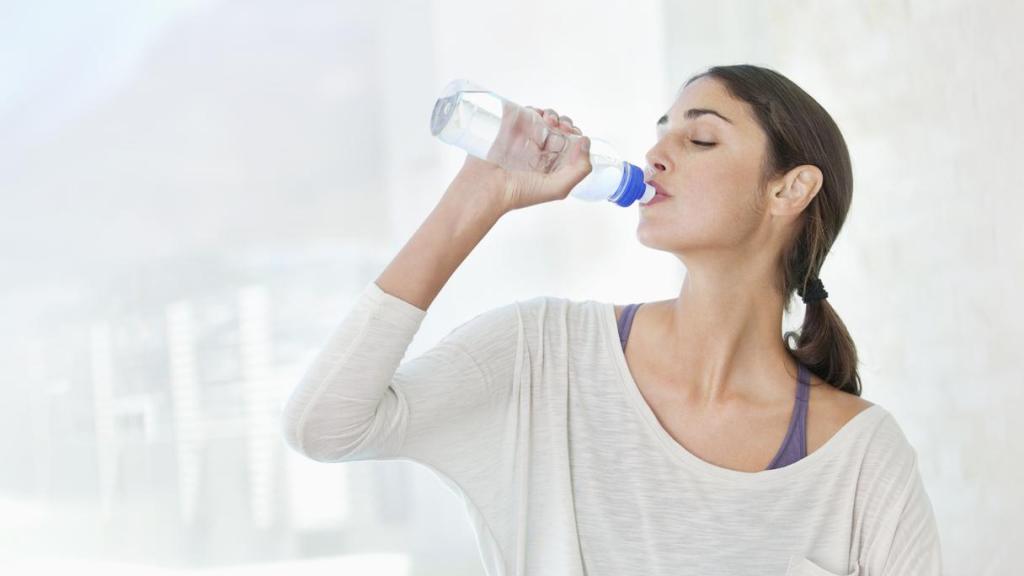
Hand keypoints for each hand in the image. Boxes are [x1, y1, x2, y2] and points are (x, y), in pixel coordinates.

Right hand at [457, 105, 592, 212]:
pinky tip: (536, 114)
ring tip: (548, 120)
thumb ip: (579, 169)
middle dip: (564, 123)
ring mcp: (523, 139)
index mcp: (551, 166)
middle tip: (560, 125)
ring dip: (551, 114)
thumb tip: (585, 142)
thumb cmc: (518, 193)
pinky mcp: (509, 129)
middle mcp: (538, 152)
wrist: (485, 188)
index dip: (576, 136)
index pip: (571, 145)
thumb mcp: (558, 188)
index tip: (573, 134)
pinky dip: (533, 109)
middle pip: (559, 129)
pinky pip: (525, 112)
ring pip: (544, 118)